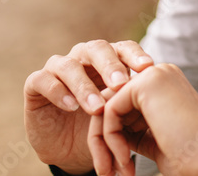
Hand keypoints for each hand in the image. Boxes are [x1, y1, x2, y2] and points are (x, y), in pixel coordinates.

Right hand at [24, 40, 154, 173]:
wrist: (71, 150)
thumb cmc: (101, 126)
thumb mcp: (121, 113)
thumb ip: (135, 98)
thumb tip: (162, 88)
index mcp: (107, 59)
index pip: (123, 48)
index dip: (135, 55)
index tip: (149, 68)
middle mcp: (82, 57)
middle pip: (97, 49)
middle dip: (110, 65)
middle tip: (121, 84)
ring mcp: (58, 68)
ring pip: (70, 65)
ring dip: (84, 86)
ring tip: (97, 107)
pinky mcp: (35, 83)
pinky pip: (44, 80)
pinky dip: (59, 92)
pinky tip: (71, 106)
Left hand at [88, 62, 197, 175]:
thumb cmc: (192, 158)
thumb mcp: (155, 142)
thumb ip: (135, 131)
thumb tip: (110, 134)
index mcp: (164, 86)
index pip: (123, 107)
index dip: (114, 140)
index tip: (122, 171)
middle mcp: (158, 74)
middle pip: (110, 104)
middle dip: (103, 142)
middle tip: (110, 174)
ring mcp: (153, 75)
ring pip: (105, 107)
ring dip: (104, 144)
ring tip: (117, 171)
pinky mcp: (146, 83)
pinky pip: (108, 111)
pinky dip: (110, 140)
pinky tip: (125, 159)